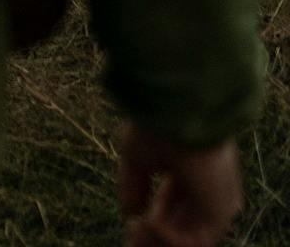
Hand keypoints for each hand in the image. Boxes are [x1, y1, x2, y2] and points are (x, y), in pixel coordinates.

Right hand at [119, 124, 242, 245]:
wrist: (174, 114)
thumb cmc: (155, 126)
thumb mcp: (136, 158)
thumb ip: (133, 185)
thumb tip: (129, 212)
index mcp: (193, 175)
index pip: (174, 208)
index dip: (151, 220)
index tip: (130, 226)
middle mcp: (208, 193)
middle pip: (181, 228)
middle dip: (152, 238)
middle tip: (129, 242)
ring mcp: (216, 204)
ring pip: (186, 238)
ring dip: (156, 240)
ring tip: (133, 233)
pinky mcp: (219, 213)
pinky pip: (193, 241)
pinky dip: (168, 237)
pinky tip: (149, 220)